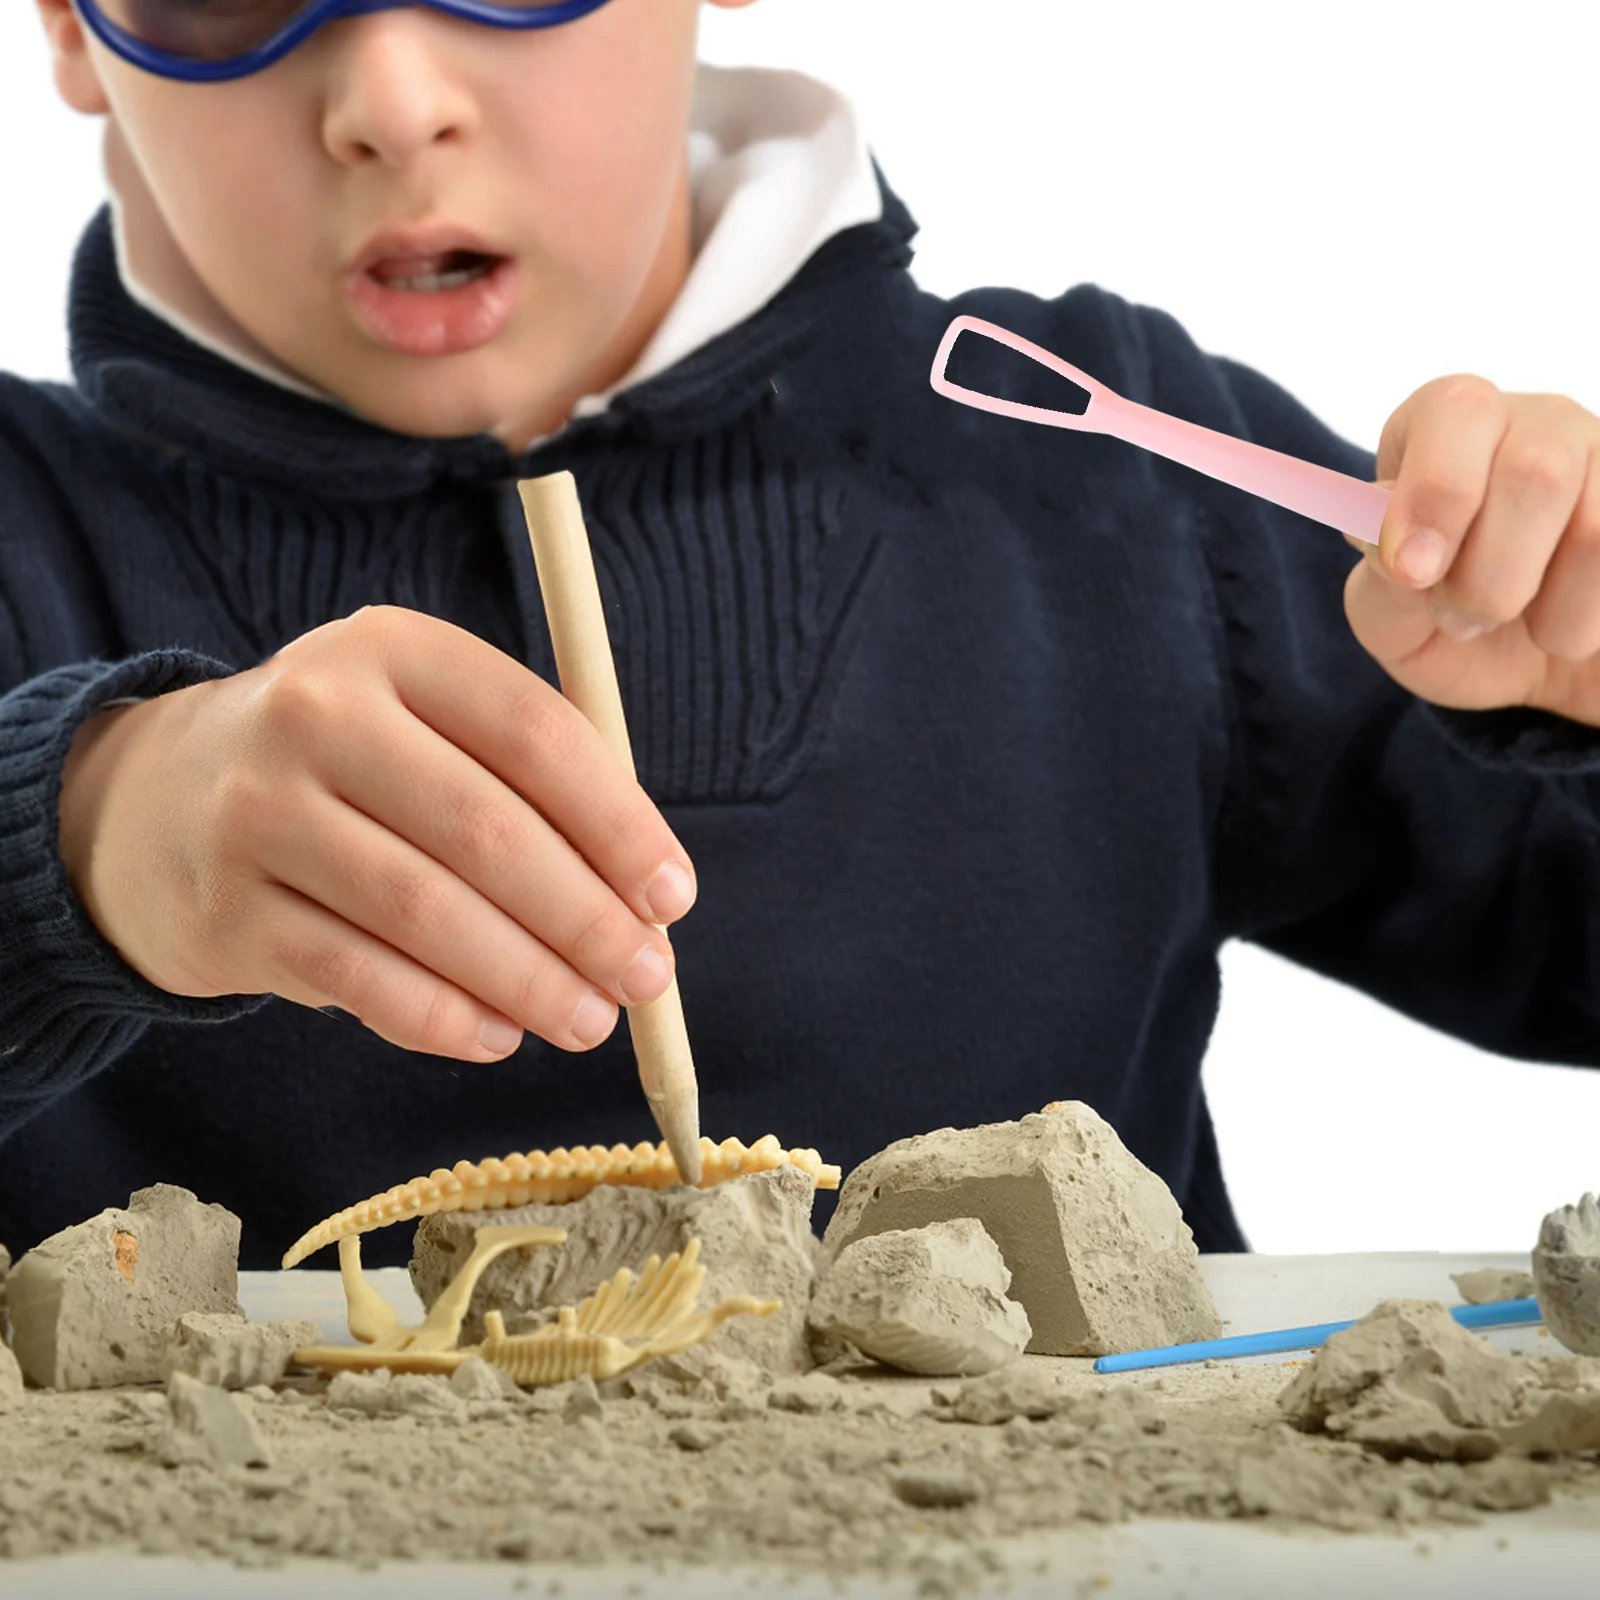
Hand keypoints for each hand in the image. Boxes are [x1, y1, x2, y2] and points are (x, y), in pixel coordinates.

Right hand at [56, 606, 697, 1061]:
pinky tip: (498, 1035)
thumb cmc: (348, 767)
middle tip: (645, 978)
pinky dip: (445, 1018)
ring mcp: (260, 812)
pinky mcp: (228, 910)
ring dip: (527, 980)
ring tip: (588, 1020)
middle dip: (585, 919)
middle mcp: (317, 715)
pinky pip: (361, 980)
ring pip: (426, 912)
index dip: (619, 823)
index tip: (672, 896)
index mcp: (395, 650)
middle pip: (486, 829)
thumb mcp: (426, 726)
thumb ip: (534, 788)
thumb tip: (646, 902)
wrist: (155, 803)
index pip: (534, 733)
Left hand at [1344, 375, 1599, 724]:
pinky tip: (1562, 623)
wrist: (1520, 671)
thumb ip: (1379, 578)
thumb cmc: (1440, 627)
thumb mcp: (1390, 617)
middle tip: (1460, 619)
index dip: (1436, 492)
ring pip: (1595, 528)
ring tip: (1515, 622)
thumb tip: (1382, 532)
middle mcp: (1537, 421)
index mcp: (1449, 423)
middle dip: (1486, 576)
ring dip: (1542, 610)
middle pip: (1533, 471)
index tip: (1413, 572)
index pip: (1457, 410)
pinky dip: (1583, 623)